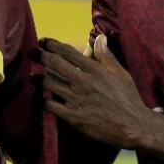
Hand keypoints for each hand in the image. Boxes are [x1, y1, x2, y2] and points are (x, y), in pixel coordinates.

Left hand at [40, 37, 154, 149]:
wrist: (133, 126)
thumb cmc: (128, 98)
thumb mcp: (120, 73)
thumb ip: (106, 55)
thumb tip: (99, 37)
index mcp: (94, 70)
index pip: (67, 52)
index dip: (52, 44)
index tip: (42, 41)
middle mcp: (83, 82)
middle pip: (54, 64)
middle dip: (39, 56)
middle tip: (30, 52)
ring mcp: (77, 100)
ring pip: (49, 84)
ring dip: (38, 79)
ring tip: (32, 76)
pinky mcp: (74, 117)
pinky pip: (51, 106)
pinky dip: (43, 101)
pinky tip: (41, 98)